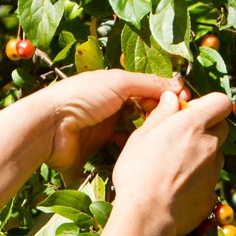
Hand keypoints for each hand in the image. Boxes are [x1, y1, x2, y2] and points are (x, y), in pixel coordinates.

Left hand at [34, 70, 181, 180]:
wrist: (50, 128)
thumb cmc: (81, 97)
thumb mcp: (118, 82)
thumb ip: (147, 83)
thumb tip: (177, 85)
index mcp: (116, 86)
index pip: (148, 90)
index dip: (166, 96)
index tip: (186, 104)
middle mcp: (114, 107)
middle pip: (145, 112)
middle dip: (161, 118)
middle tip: (179, 125)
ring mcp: (108, 130)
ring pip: (137, 133)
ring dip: (150, 136)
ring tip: (168, 140)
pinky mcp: (102, 151)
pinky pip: (125, 151)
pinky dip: (135, 151)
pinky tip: (149, 154)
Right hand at [111, 87, 230, 235]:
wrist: (147, 214)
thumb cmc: (138, 172)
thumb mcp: (142, 136)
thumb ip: (162, 114)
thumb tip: (172, 98)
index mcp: (193, 125)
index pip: (222, 102)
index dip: (209, 104)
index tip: (191, 112)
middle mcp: (210, 146)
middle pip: (222, 128)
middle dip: (207, 129)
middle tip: (182, 138)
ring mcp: (214, 172)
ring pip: (215, 155)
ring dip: (202, 155)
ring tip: (176, 167)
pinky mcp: (212, 194)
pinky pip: (210, 180)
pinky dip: (198, 180)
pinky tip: (177, 187)